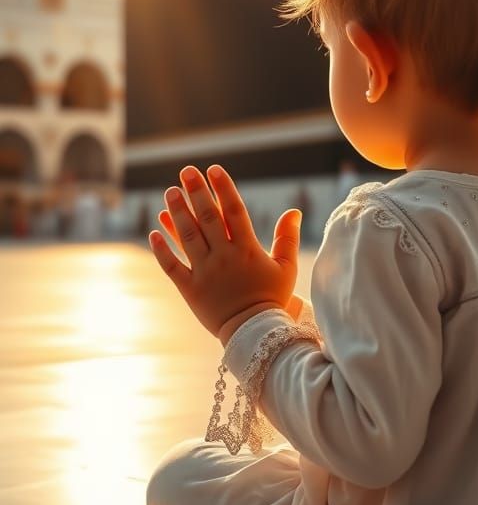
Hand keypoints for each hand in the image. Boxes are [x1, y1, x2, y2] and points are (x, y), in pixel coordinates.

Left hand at [149, 164, 301, 339]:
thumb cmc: (272, 298)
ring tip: (170, 192)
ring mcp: (205, 273)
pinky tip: (154, 230)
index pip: (234, 211)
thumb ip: (288, 238)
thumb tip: (294, 211)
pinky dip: (162, 248)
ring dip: (177, 212)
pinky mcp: (190, 290)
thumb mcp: (286, 268)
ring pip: (187, 237)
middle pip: (207, 217)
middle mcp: (224, 258)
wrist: (255, 334)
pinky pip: (172, 266)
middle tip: (186, 171)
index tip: (213, 169)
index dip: (223, 188)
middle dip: (196, 191)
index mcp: (247, 250)